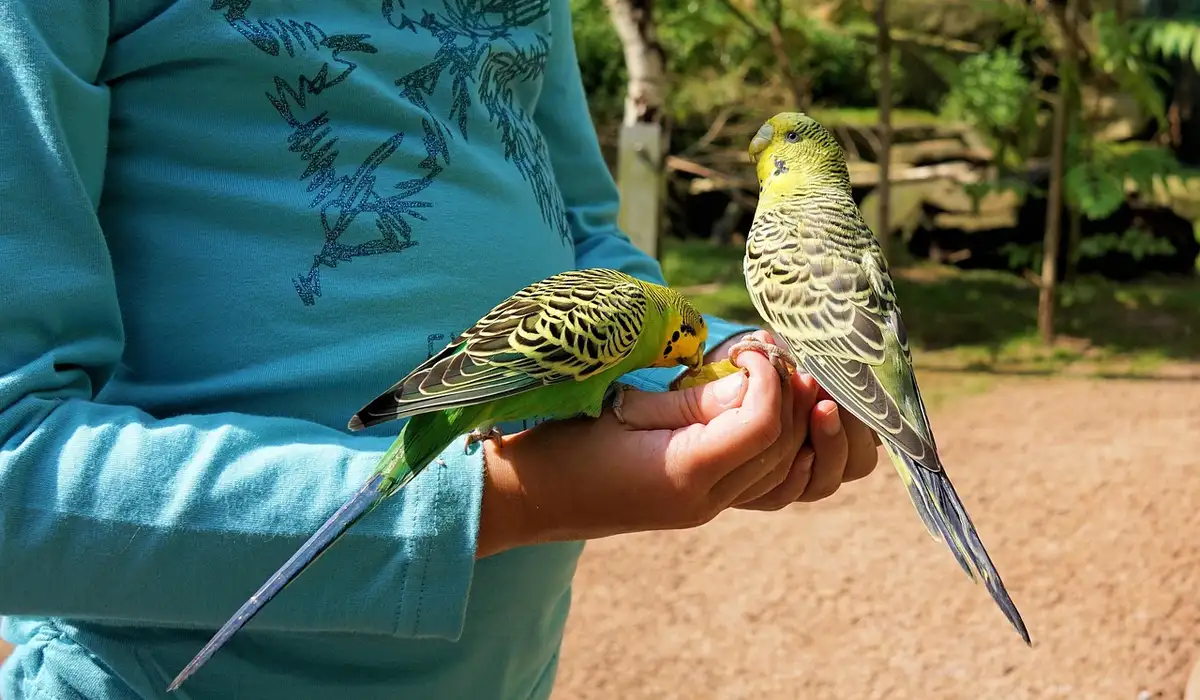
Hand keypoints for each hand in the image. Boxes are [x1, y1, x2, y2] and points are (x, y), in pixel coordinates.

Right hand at [477, 348, 870, 556]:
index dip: (768, 380)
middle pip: (781, 448)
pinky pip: (760, 481)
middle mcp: (704, 501)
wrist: (531, 497)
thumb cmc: (565, 444)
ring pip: (780, 470)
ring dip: (788, 421)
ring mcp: (704, 509)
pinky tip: (767, 414)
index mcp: (684, 472)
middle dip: (787, 396)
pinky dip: (775, 446)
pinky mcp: (699, 505)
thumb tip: (749, 379)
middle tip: (770, 354)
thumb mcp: (627, 409)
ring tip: (773, 378)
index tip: (747, 348)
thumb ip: (693, 399)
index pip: (761, 425)